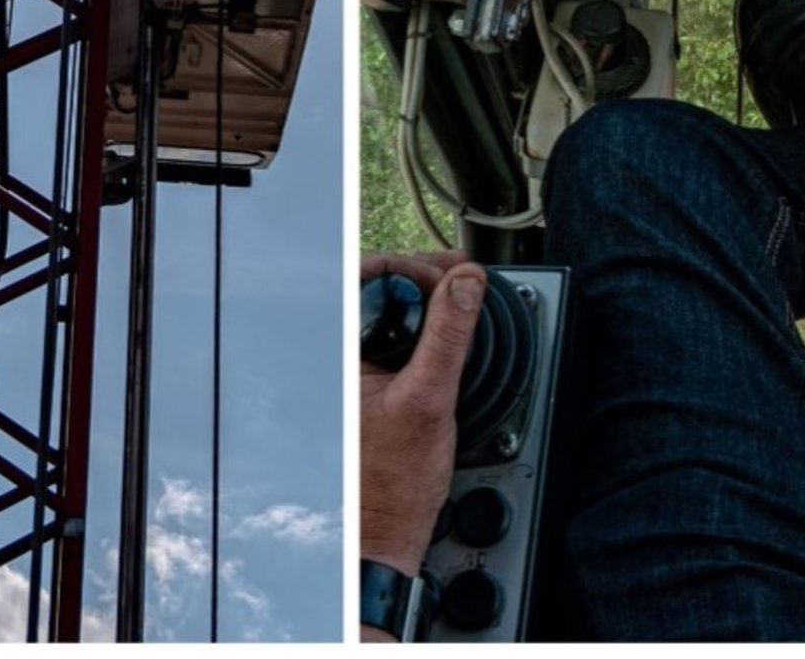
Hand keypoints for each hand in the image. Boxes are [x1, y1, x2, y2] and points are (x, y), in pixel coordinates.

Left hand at [359, 253, 485, 579]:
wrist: (383, 539)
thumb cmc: (390, 488)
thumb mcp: (429, 401)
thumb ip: (447, 337)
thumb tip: (465, 282)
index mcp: (339, 356)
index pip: (368, 277)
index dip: (414, 266)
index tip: (454, 275)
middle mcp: (340, 361)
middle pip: (381, 289)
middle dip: (427, 277)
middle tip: (465, 281)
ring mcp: (356, 374)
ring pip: (391, 313)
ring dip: (429, 301)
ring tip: (463, 301)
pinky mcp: (374, 386)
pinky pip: (398, 339)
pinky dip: (427, 328)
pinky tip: (451, 334)